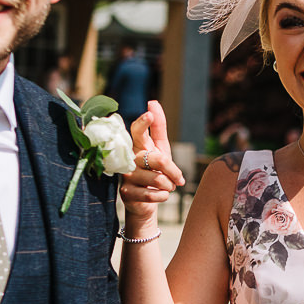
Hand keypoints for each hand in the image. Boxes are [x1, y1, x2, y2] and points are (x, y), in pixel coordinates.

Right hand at [121, 100, 185, 223]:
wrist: (145, 200)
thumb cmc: (154, 170)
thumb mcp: (160, 148)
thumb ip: (158, 127)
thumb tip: (152, 102)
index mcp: (138, 145)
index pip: (138, 131)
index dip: (143, 123)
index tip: (149, 115)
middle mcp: (129, 158)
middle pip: (158, 159)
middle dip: (173, 171)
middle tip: (178, 179)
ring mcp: (125, 176)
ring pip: (158, 179)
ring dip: (169, 185)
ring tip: (167, 187)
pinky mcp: (126, 193)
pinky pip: (153, 194)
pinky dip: (163, 196)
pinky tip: (161, 195)